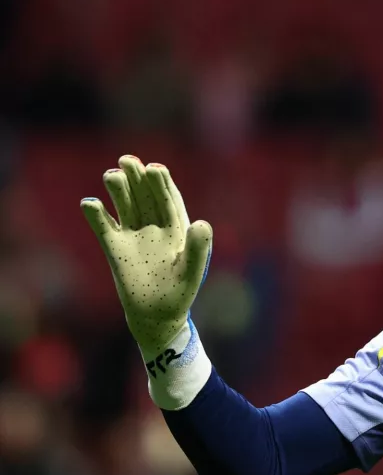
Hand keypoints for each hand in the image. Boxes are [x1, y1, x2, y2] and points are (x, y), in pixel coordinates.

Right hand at [81, 155, 212, 359]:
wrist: (158, 315)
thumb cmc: (181, 291)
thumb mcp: (193, 270)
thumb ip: (200, 248)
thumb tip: (202, 223)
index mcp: (177, 227)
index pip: (169, 199)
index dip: (162, 183)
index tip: (155, 168)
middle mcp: (155, 226)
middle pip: (145, 196)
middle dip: (138, 178)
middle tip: (128, 160)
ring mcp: (134, 235)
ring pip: (125, 206)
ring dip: (119, 190)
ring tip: (112, 174)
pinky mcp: (115, 248)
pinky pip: (104, 227)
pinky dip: (96, 215)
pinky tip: (89, 203)